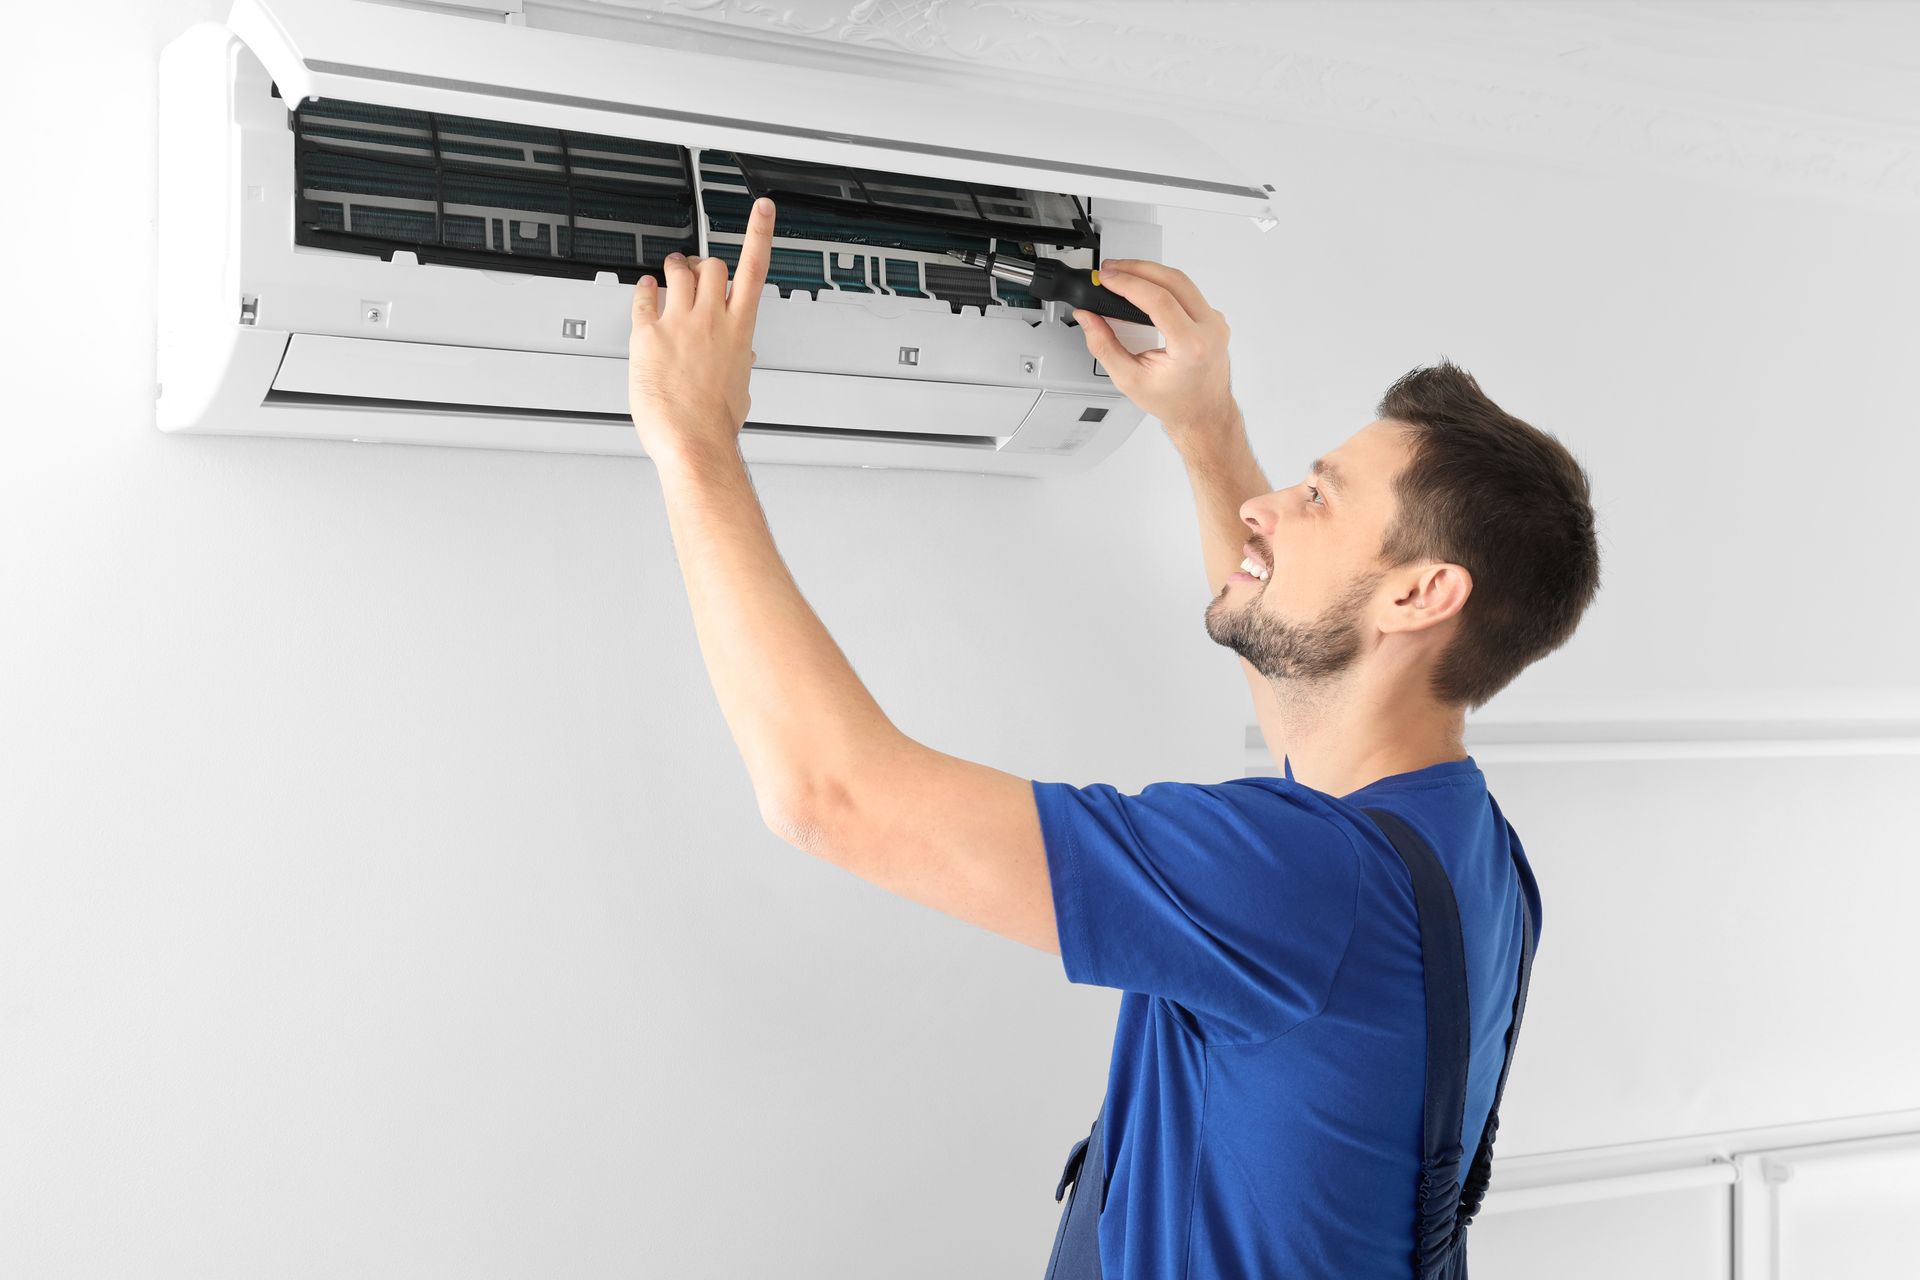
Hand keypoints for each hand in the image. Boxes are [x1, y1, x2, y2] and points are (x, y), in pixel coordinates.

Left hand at [628, 197, 775, 462]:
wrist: (693, 441)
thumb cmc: (716, 424)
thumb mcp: (741, 390)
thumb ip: (740, 364)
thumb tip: (741, 359)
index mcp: (740, 331)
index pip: (755, 269)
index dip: (759, 232)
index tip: (762, 209)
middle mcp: (712, 319)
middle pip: (712, 265)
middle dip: (703, 264)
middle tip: (694, 269)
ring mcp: (680, 324)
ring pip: (678, 271)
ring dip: (673, 268)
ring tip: (668, 273)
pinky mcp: (649, 335)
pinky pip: (644, 297)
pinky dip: (643, 289)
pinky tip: (644, 290)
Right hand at [1073, 259, 1238, 445]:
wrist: (1203, 414)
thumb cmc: (1174, 403)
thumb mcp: (1129, 379)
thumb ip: (1103, 346)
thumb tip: (1088, 318)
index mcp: (1191, 347)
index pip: (1159, 300)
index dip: (1129, 283)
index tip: (1108, 277)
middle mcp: (1209, 330)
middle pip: (1174, 280)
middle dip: (1138, 268)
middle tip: (1112, 269)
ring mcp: (1215, 322)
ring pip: (1183, 281)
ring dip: (1151, 272)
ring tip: (1124, 273)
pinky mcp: (1214, 319)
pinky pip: (1189, 291)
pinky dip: (1165, 284)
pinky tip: (1147, 287)